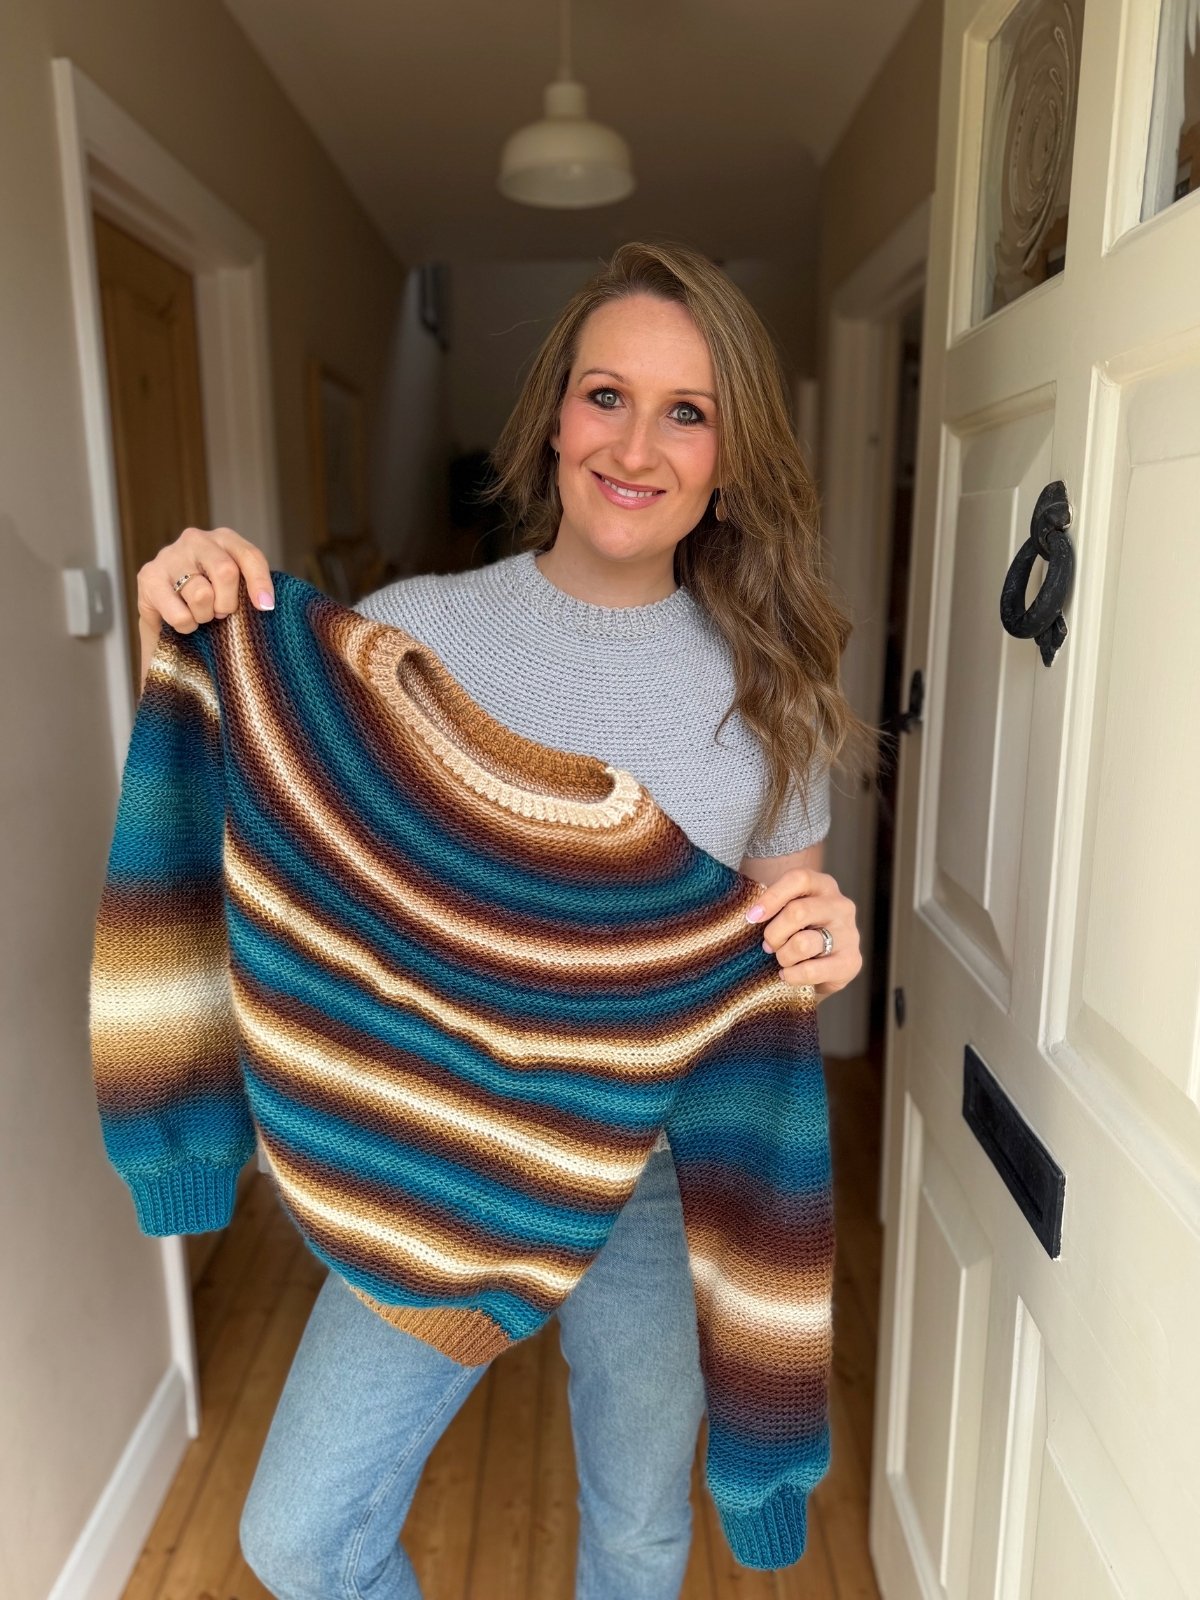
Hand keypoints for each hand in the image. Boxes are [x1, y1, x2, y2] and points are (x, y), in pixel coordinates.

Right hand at [135, 527, 272, 688]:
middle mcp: (196, 540)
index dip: (260, 583)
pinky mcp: (148, 576)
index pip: (249, 556)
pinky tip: (183, 619)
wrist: (165, 614)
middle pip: (225, 572)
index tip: (265, 607)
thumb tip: (276, 605)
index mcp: (223, 539)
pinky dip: (186, 625)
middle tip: (222, 613)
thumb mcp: (236, 589)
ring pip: (201, 595)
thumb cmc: (209, 600)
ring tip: (200, 614)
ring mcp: (169, 555)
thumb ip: (254, 588)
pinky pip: (180, 614)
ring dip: (205, 616)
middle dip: (228, 603)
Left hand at [743, 868, 861, 999]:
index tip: (751, 917)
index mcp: (823, 885)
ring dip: (784, 956)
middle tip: (768, 946)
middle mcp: (840, 905)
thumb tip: (749, 915)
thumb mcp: (786, 912)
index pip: (799, 879)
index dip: (772, 897)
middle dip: (774, 934)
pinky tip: (789, 974)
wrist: (823, 970)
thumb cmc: (796, 933)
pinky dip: (792, 975)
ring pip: (802, 943)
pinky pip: (810, 970)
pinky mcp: (851, 962)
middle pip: (797, 912)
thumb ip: (772, 907)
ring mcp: (849, 933)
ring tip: (783, 960)